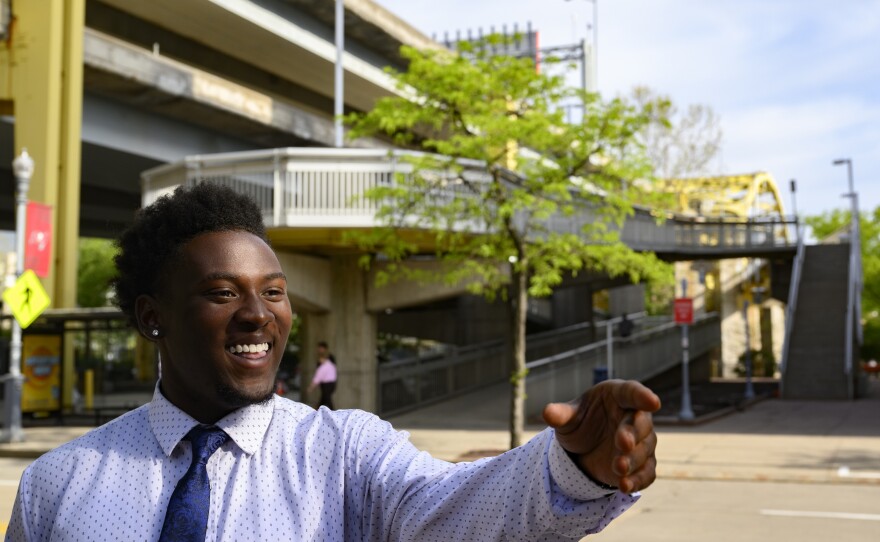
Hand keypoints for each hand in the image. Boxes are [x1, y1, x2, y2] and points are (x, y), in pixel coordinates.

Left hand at [542, 379, 660, 493]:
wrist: (585, 447)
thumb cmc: (582, 421)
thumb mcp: (568, 417)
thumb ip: (561, 414)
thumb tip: (548, 413)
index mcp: (618, 396)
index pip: (632, 392)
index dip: (642, 396)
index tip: (652, 402)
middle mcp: (634, 417)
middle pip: (640, 423)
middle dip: (632, 433)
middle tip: (622, 442)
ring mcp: (641, 442)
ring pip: (643, 450)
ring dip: (632, 460)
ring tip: (618, 468)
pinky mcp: (642, 465)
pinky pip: (646, 473)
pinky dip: (637, 480)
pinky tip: (625, 486)